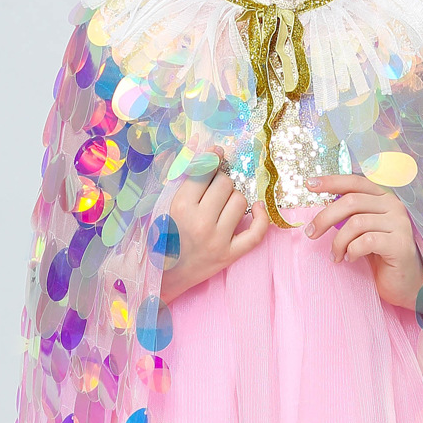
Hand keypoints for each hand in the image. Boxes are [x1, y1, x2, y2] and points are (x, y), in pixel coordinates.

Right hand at [158, 157, 269, 303]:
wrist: (163, 276)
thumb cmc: (160, 236)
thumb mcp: (163, 204)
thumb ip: (182, 176)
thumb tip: (206, 147)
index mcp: (180, 208)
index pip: (205, 172)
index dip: (212, 160)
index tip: (216, 154)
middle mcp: (200, 223)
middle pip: (225, 183)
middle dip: (220, 182)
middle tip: (211, 191)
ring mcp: (218, 241)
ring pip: (241, 201)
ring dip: (233, 199)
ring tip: (221, 206)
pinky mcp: (230, 255)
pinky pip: (257, 233)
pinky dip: (262, 218)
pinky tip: (258, 208)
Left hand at [302, 174, 422, 311]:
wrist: (405, 283)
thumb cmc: (381, 256)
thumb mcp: (363, 230)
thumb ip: (351, 215)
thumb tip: (322, 208)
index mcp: (383, 197)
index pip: (355, 182)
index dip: (332, 181)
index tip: (309, 185)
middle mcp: (394, 206)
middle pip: (351, 201)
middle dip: (325, 217)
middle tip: (311, 233)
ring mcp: (399, 223)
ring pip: (356, 223)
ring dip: (338, 242)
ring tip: (335, 256)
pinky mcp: (400, 244)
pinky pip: (366, 241)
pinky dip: (353, 251)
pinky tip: (351, 258)